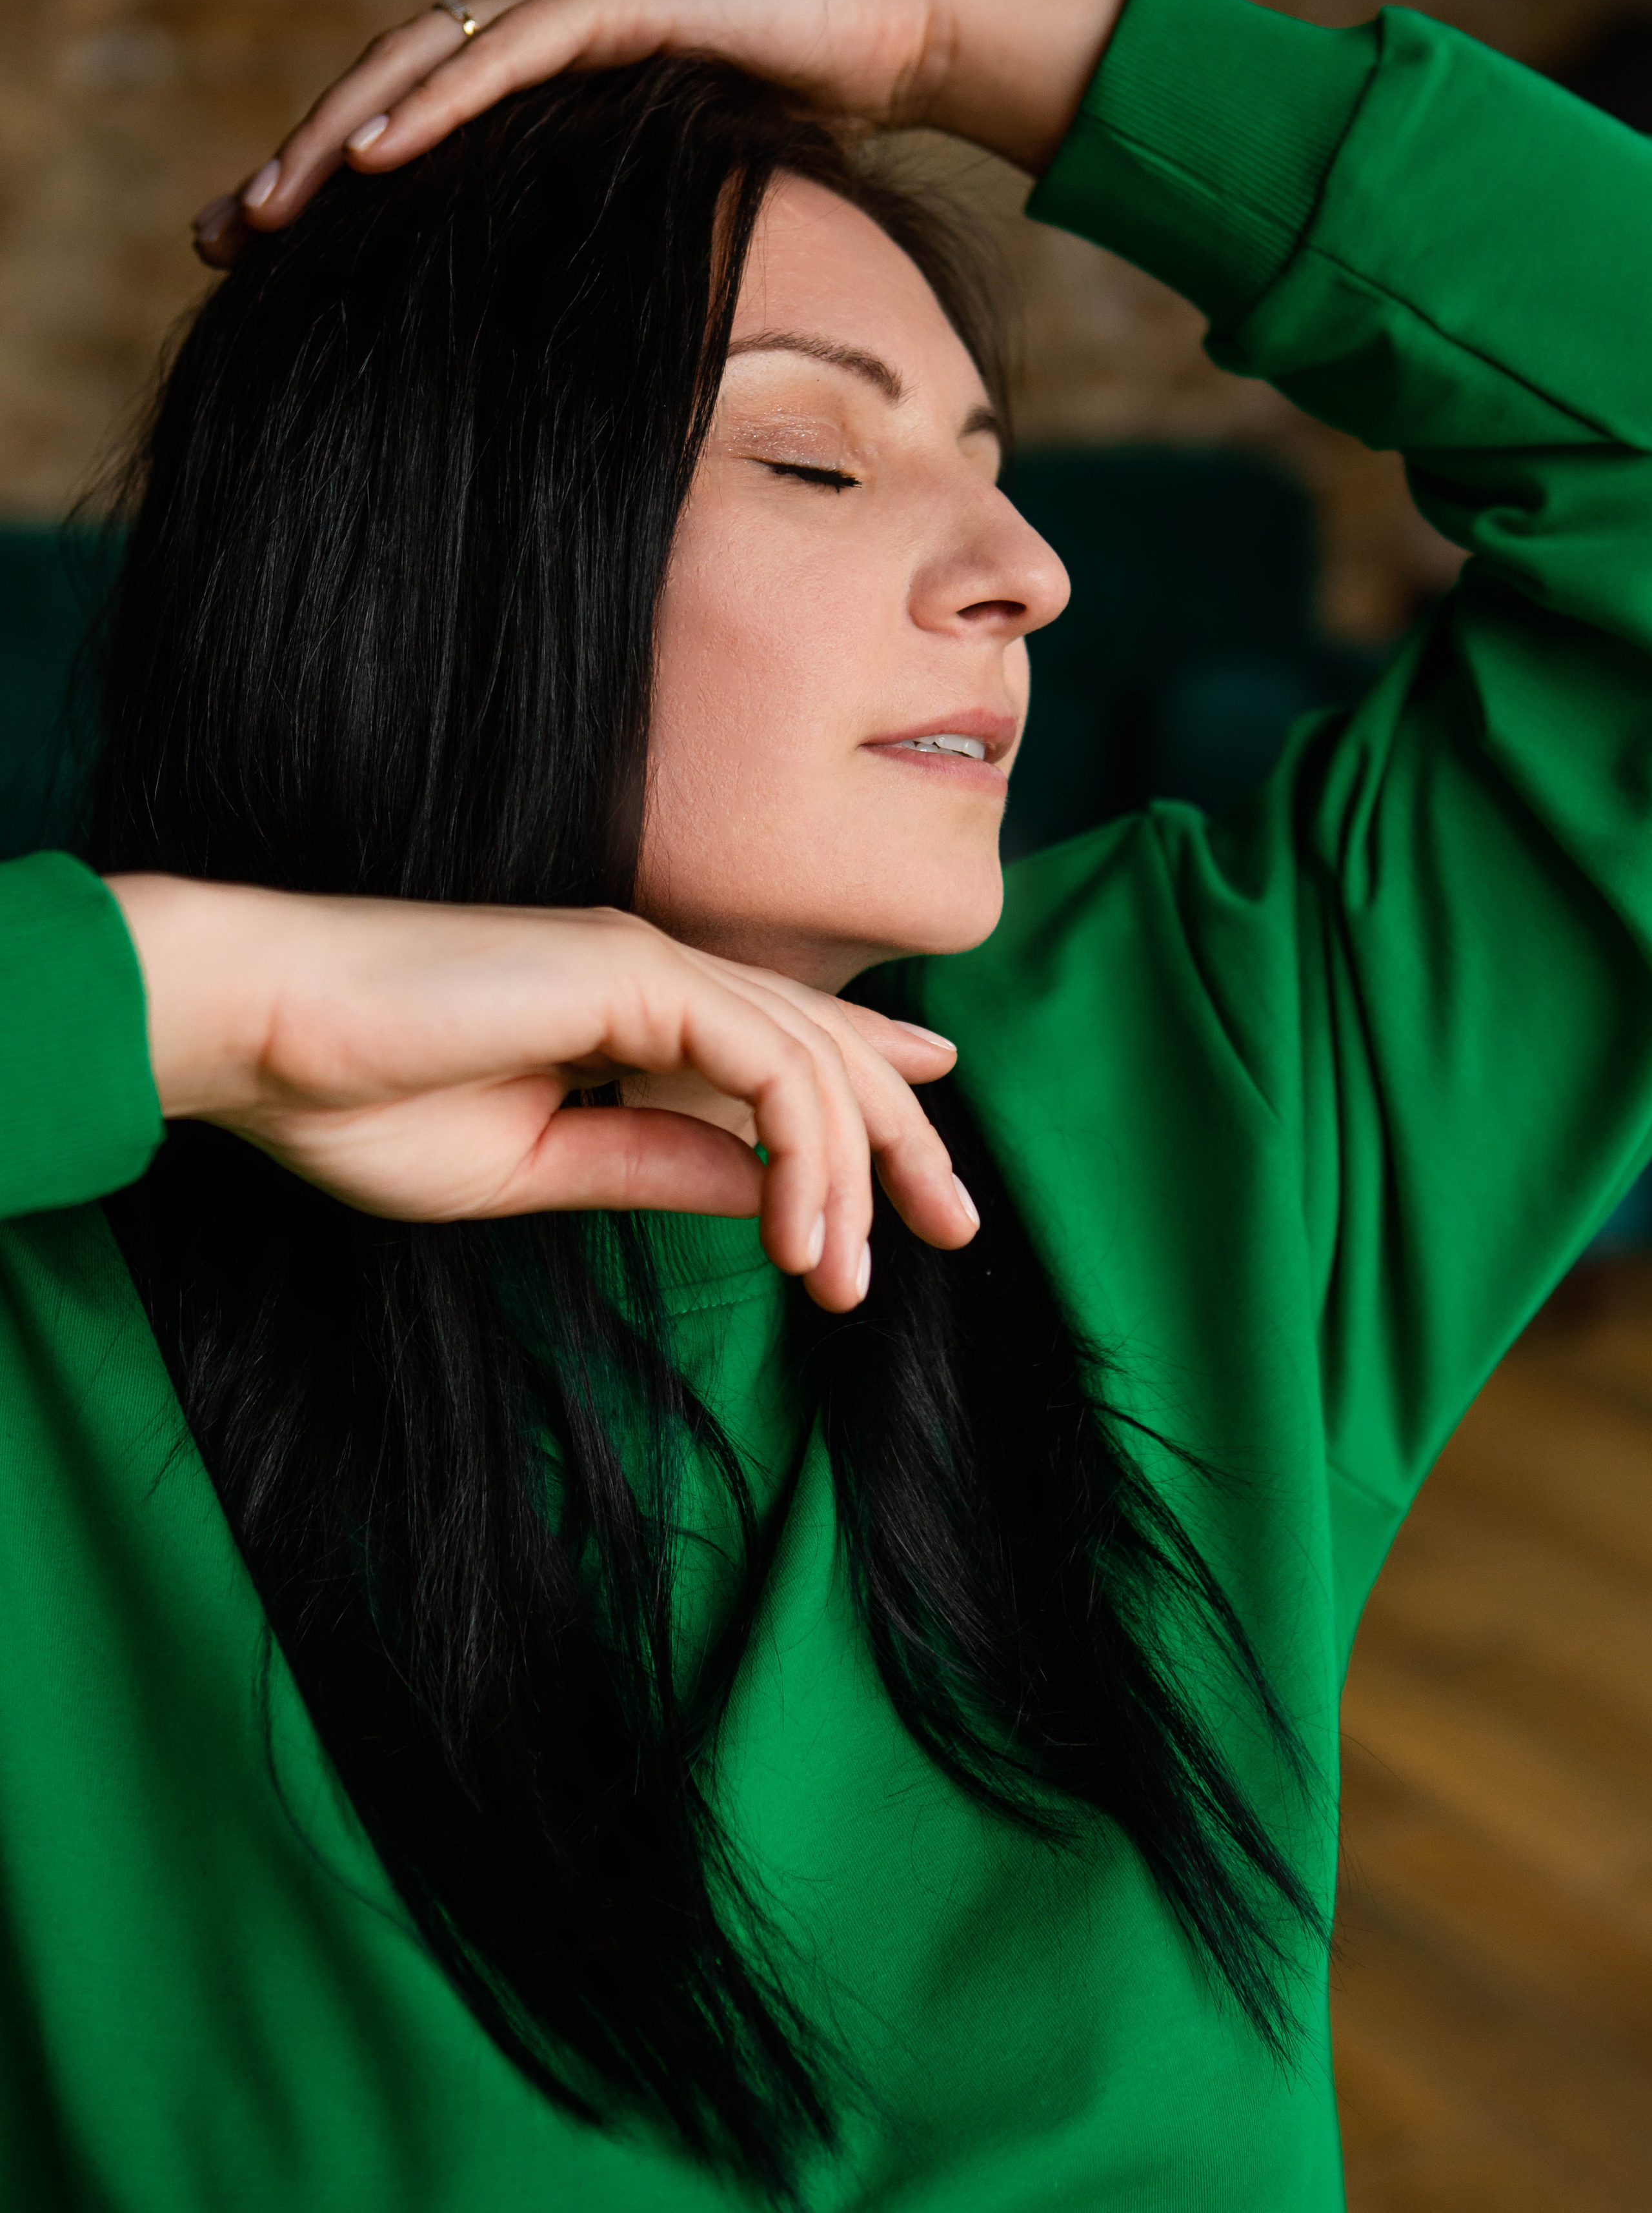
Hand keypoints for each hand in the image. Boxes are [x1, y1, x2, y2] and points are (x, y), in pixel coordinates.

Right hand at [105, 874, 975, 1312]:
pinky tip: (802, 1236)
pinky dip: (801, 1152)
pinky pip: (766, 1063)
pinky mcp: (629, 970)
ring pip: (811, 1059)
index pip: (781, 1048)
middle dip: (903, 1140)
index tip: (920, 1176)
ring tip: (850, 1279)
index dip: (866, 1098)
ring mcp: (646, 963)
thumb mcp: (535, 1166)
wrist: (254, 1032)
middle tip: (958, 1227)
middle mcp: (653, 973)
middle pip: (824, 1049)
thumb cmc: (355, 1099)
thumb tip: (754, 1189)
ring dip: (851, 1173)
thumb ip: (651, 1165)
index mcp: (625, 1011)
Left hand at [194, 0, 1124, 264]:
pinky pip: (502, 53)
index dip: (330, 192)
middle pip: (382, 95)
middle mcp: (536, 29)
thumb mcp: (684, 209)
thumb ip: (622, 248)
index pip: (409, 130)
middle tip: (219, 242)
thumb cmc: (806, 127)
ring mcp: (571, 5)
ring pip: (416, 65)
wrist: (901, 34)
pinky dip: (432, 103)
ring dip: (336, 138)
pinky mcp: (619, 3)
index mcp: (542, 79)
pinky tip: (370, 155)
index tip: (259, 264)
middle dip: (295, 169)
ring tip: (267, 211)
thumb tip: (591, 355)